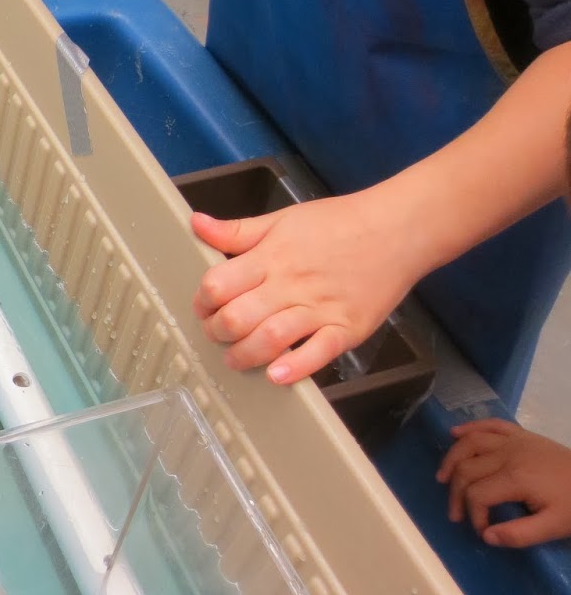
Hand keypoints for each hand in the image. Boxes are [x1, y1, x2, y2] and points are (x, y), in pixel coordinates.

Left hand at [190, 189, 420, 384]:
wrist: (398, 229)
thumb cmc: (339, 222)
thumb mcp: (282, 219)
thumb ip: (237, 231)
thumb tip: (196, 224)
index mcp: (272, 257)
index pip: (219, 284)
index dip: (203, 300)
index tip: (205, 306)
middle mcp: (291, 284)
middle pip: (237, 317)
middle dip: (217, 332)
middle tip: (217, 335)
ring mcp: (320, 309)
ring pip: (270, 339)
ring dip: (244, 356)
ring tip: (237, 359)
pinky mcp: (347, 329)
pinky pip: (318, 353)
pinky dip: (295, 368)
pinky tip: (277, 375)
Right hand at [437, 420, 570, 547]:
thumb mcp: (554, 527)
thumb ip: (520, 535)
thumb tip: (486, 536)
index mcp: (516, 477)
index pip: (477, 494)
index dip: (473, 515)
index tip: (481, 531)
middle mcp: (510, 453)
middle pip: (467, 469)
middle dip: (455, 493)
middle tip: (456, 514)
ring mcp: (516, 440)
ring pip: (471, 443)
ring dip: (452, 459)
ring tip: (442, 478)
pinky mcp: (522, 434)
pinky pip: (491, 424)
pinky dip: (470, 427)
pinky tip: (455, 433)